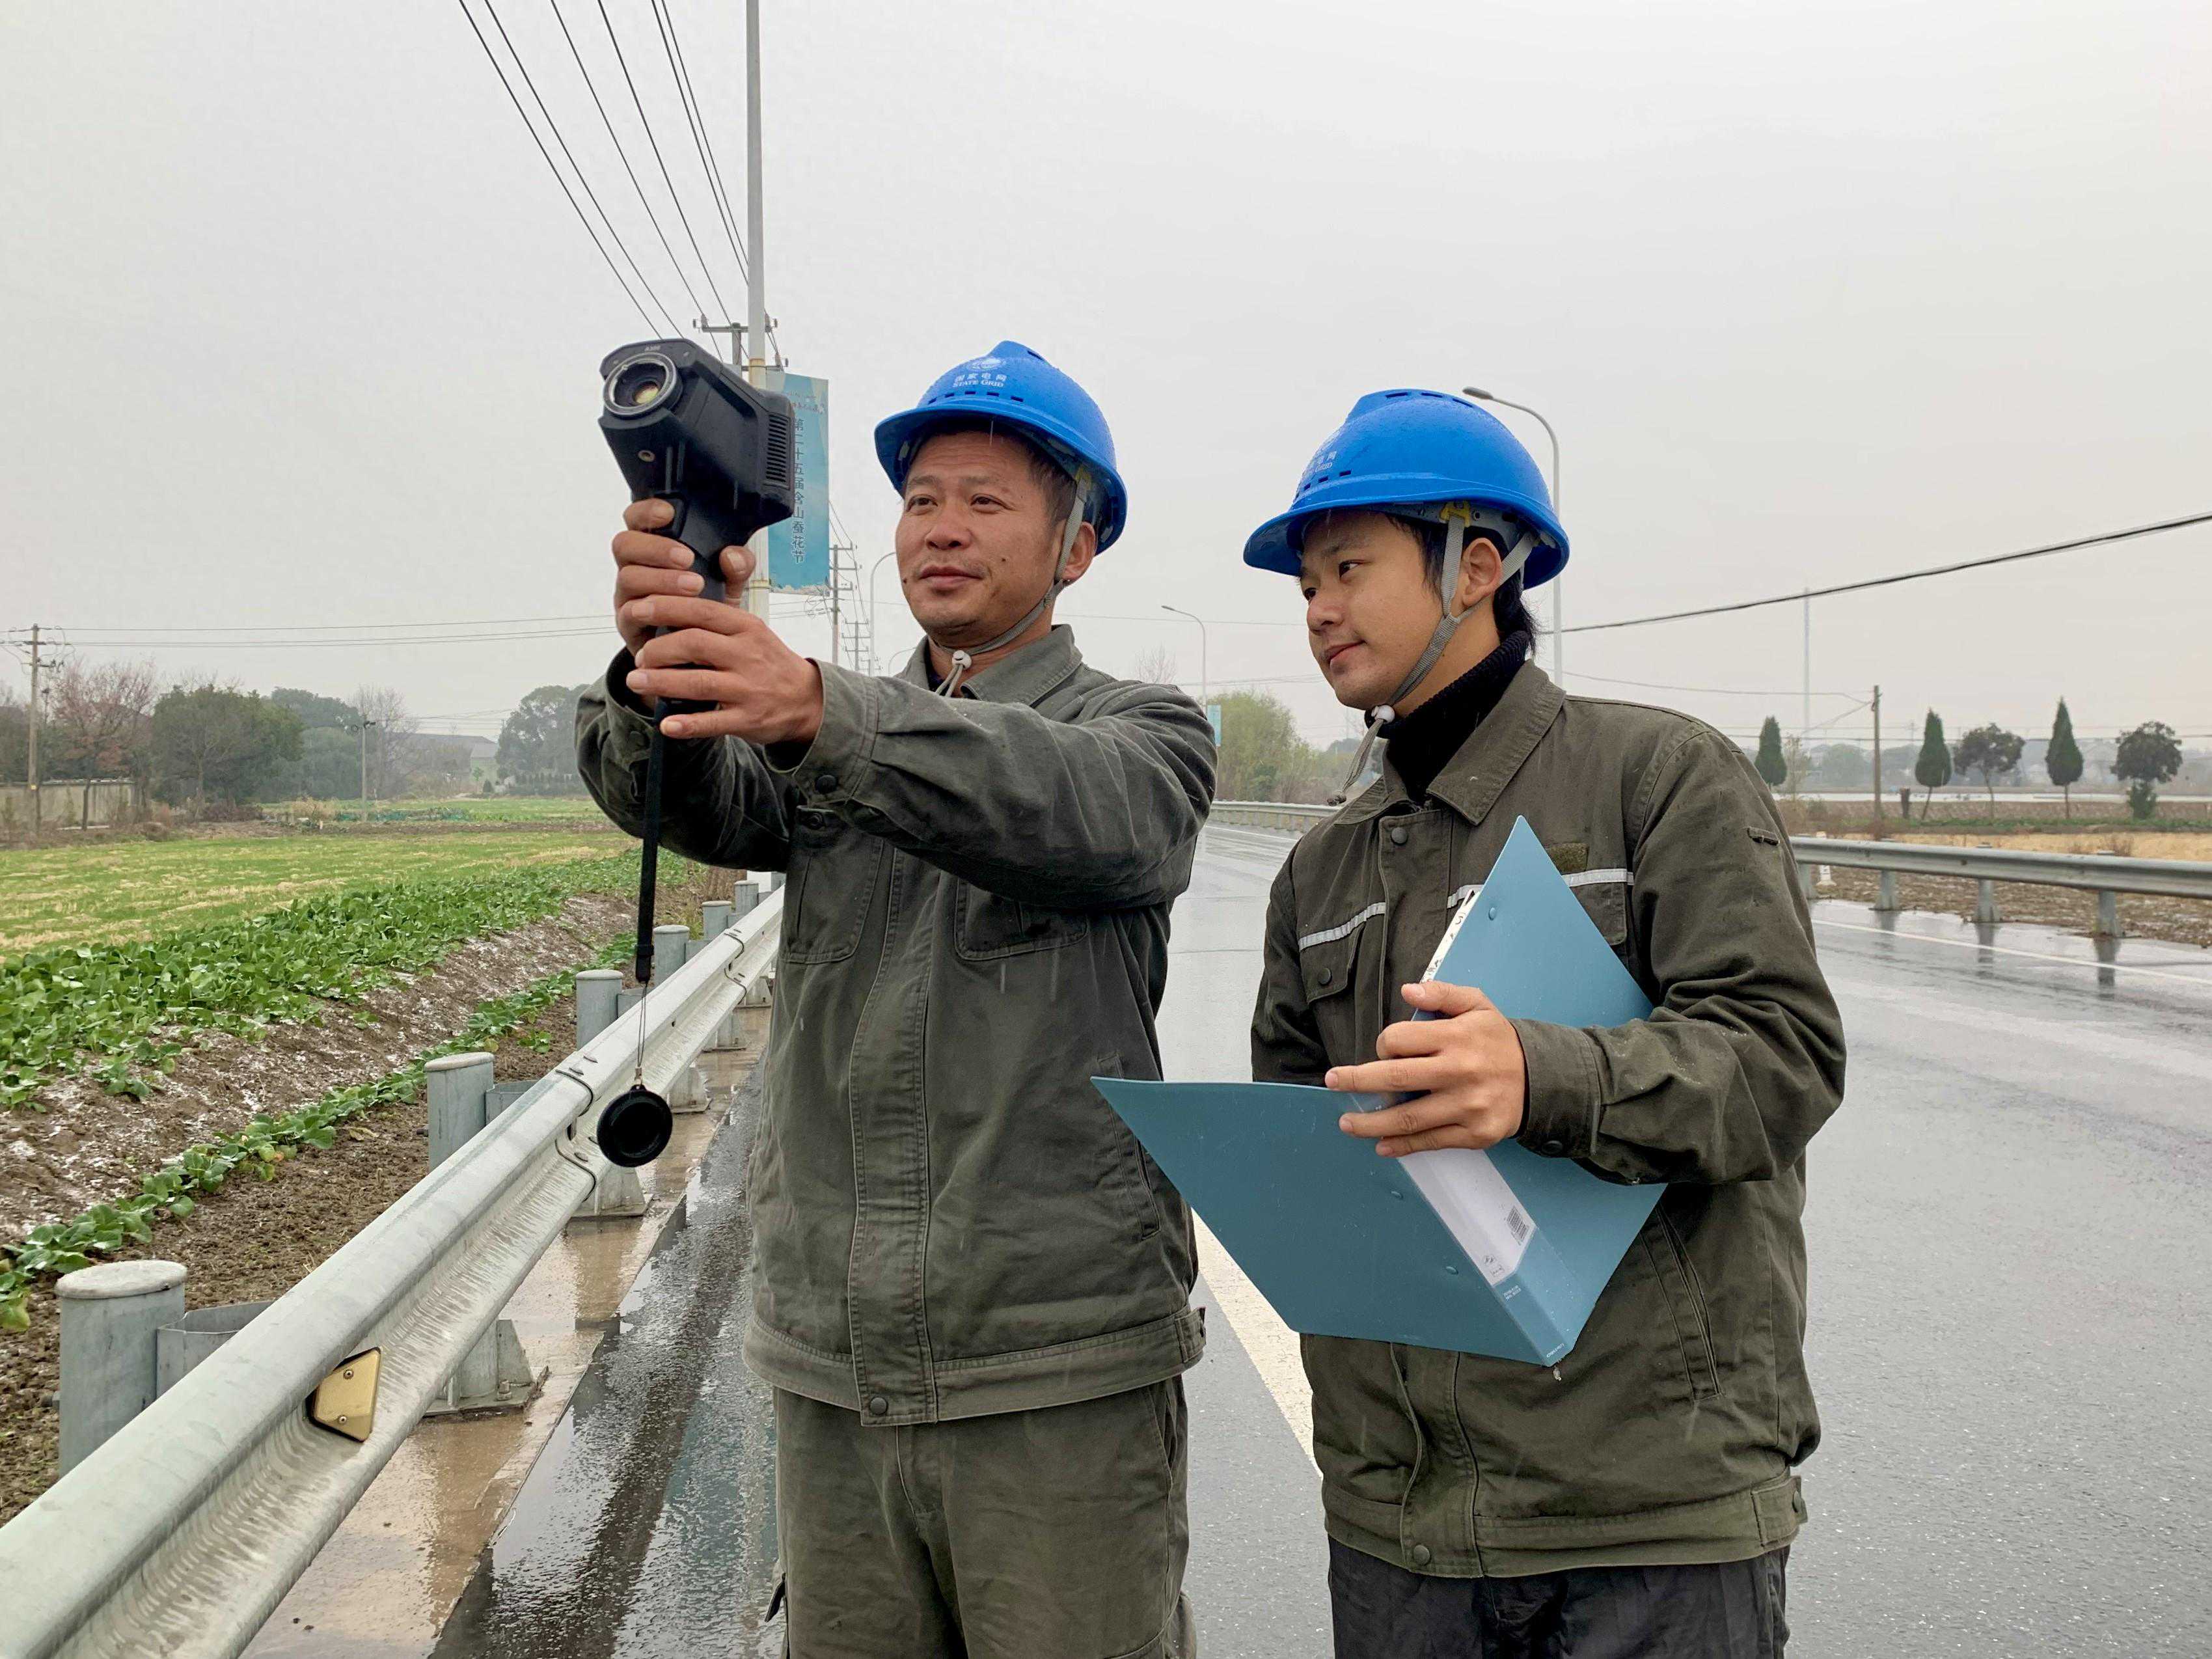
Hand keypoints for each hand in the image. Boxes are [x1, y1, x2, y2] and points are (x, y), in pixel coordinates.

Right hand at [609, 498, 757, 656]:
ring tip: (694, 586)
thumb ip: (737, 567)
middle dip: (655, 548)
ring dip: (661, 579)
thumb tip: (732, 555)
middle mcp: (635, 568)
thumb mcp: (730, 585)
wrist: (700, 652)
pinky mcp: (629, 624)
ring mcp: (628, 595)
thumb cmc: (707, 608)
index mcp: (654, 549)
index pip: (637, 520)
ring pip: (627, 577)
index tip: (668, 513)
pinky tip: (674, 614)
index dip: (646, 512)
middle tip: (687, 558)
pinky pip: (628, 613)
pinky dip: (652, 611)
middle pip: (624, 544)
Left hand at [614, 499, 822, 745]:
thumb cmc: (767, 661)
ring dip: (661, 682)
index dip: (666, 607)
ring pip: (699, 683)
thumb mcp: (751, 630)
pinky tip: (666, 724)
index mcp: (746, 627)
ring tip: (635, 680)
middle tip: (640, 656)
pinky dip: (687, 724)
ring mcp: (749, 689)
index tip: (639, 608)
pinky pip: (713, 722)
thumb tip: (667, 603)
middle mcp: (748, 655)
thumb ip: (715, 618)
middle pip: (694, 644)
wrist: (806, 699)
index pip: (702, 611)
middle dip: (659, 649)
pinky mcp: (749, 719)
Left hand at [1327, 981, 1527, 1156]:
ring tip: (1347, 1122)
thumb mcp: (1477, 1005)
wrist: (1541, 1079)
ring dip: (1370, 1123)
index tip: (1382, 1050)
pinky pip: (1430, 1141)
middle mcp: (1460, 1071)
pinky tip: (1380, 1144)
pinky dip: (1401, 1146)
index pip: (1400, 1040)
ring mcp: (1467, 1106)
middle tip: (1333, 1082)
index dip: (1382, 1045)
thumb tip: (1408, 991)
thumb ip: (1441, 994)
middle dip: (1356, 1081)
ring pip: (1407, 1118)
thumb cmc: (1499, 1041)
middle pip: (1395, 1079)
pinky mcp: (1474, 1133)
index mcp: (1457, 1037)